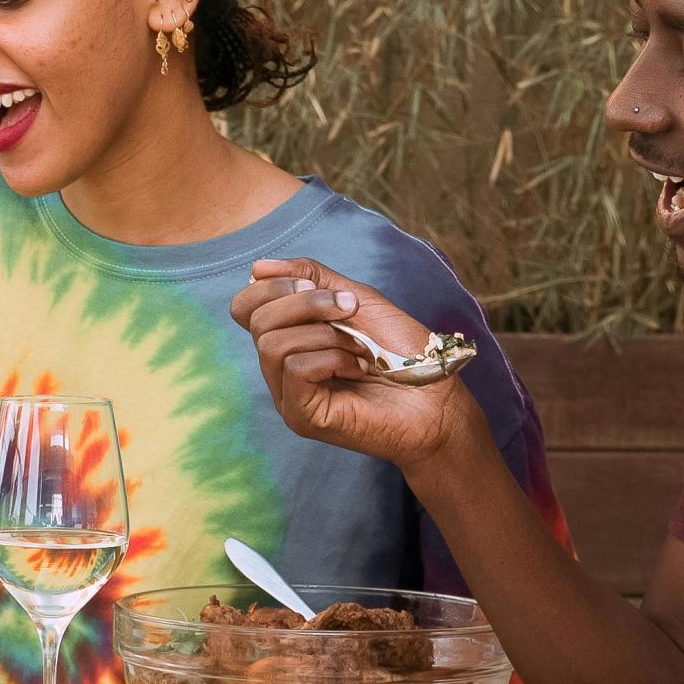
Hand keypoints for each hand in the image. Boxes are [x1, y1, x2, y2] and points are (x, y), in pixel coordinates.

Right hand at [231, 260, 480, 473]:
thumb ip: (312, 279)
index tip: (311, 284)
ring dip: (326, 335)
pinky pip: (296, 369)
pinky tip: (358, 369)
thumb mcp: (357, 300)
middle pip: (257, 321)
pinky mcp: (301, 417)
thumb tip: (258, 266)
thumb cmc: (404, 353)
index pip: (245, 307)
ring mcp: (288, 396)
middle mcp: (280, 369)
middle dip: (305, 303)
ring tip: (359, 348)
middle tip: (349, 311)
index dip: (271, 286)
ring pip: (272, 344)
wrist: (439, 400)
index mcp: (289, 339)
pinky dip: (332, 358)